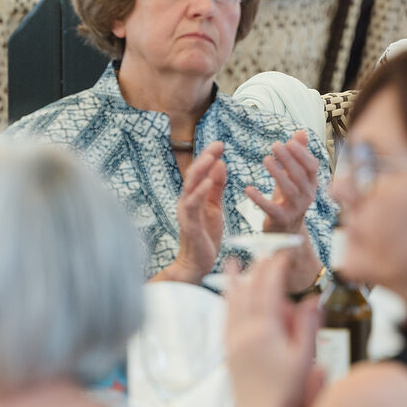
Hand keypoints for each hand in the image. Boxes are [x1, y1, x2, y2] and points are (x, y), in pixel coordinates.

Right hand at [169, 141, 226, 282]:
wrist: (198, 262)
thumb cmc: (206, 233)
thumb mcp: (215, 206)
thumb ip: (217, 187)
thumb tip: (220, 163)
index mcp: (193, 196)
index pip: (199, 172)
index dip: (208, 156)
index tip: (220, 143)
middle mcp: (186, 201)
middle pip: (193, 174)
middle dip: (205, 158)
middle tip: (218, 144)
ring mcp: (186, 212)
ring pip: (190, 186)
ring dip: (201, 170)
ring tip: (212, 157)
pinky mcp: (190, 224)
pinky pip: (193, 205)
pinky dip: (201, 191)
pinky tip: (211, 181)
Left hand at [226, 255, 325, 406]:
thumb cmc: (285, 391)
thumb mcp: (304, 356)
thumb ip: (307, 324)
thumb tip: (311, 299)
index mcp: (265, 332)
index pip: (269, 291)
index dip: (275, 271)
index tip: (282, 257)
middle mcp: (245, 333)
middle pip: (249, 292)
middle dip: (257, 270)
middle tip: (265, 254)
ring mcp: (233, 341)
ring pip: (232, 303)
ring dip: (235, 280)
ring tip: (233, 262)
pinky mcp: (228, 350)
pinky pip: (225, 317)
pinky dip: (227, 301)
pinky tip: (227, 296)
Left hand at [249, 131, 319, 235]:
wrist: (287, 230)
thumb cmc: (290, 197)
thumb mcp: (296, 176)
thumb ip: (299, 154)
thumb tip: (301, 132)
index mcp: (312, 183)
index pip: (312, 166)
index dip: (302, 153)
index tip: (289, 141)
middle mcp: (307, 196)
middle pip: (300, 175)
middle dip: (288, 159)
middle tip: (275, 145)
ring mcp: (296, 208)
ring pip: (289, 189)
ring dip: (277, 173)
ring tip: (266, 160)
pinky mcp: (281, 219)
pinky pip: (270, 208)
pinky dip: (259, 198)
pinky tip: (248, 189)